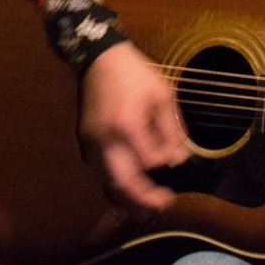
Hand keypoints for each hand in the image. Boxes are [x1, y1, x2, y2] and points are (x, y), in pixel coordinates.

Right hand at [77, 42, 187, 213]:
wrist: (98, 57)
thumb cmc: (134, 73)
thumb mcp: (162, 94)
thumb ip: (172, 129)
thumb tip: (178, 159)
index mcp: (126, 126)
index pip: (150, 160)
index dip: (167, 160)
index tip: (177, 154)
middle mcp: (105, 140)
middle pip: (123, 184)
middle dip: (145, 199)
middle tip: (165, 203)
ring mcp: (91, 142)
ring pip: (107, 183)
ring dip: (127, 198)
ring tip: (146, 207)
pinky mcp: (85, 141)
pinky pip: (100, 171)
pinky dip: (114, 184)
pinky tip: (129, 189)